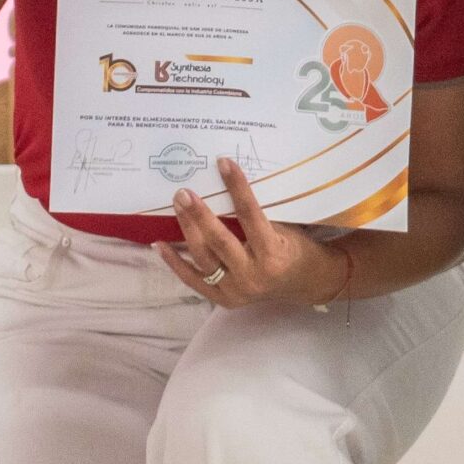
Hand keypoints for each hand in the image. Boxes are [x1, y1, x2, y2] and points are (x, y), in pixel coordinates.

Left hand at [159, 159, 348, 308]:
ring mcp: (236, 291)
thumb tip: (226, 186)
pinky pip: (193, 280)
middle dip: (199, 214)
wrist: (303, 284)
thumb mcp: (285, 229)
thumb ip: (258, 216)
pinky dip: (175, 262)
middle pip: (219, 241)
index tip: (223, 163)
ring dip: (187, 230)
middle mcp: (253, 276)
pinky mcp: (223, 299)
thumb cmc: (296, 248)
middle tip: (184, 192)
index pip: (250, 215)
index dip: (237, 187)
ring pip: (203, 258)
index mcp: (273, 254)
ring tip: (177, 206)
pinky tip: (159, 244)